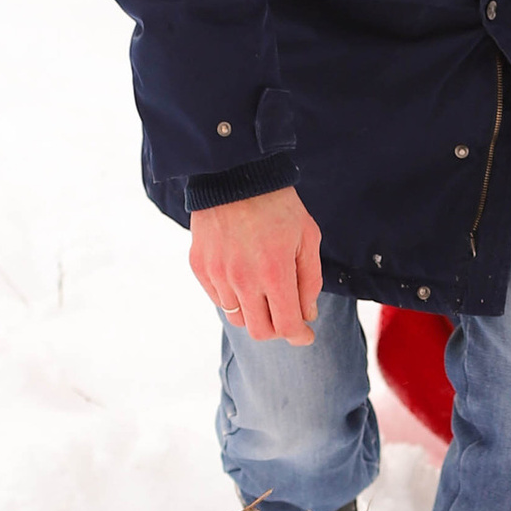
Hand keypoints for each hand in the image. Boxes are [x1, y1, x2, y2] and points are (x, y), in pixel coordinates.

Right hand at [189, 186, 323, 342]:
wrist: (234, 174)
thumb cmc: (278, 204)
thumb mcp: (307, 237)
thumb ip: (310, 280)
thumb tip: (306, 314)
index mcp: (275, 273)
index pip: (286, 326)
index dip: (299, 336)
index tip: (305, 335)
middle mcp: (243, 279)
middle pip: (260, 331)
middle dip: (277, 328)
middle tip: (286, 315)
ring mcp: (218, 275)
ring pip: (237, 317)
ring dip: (254, 313)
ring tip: (264, 292)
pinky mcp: (200, 267)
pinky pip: (218, 298)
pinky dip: (233, 297)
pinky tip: (243, 277)